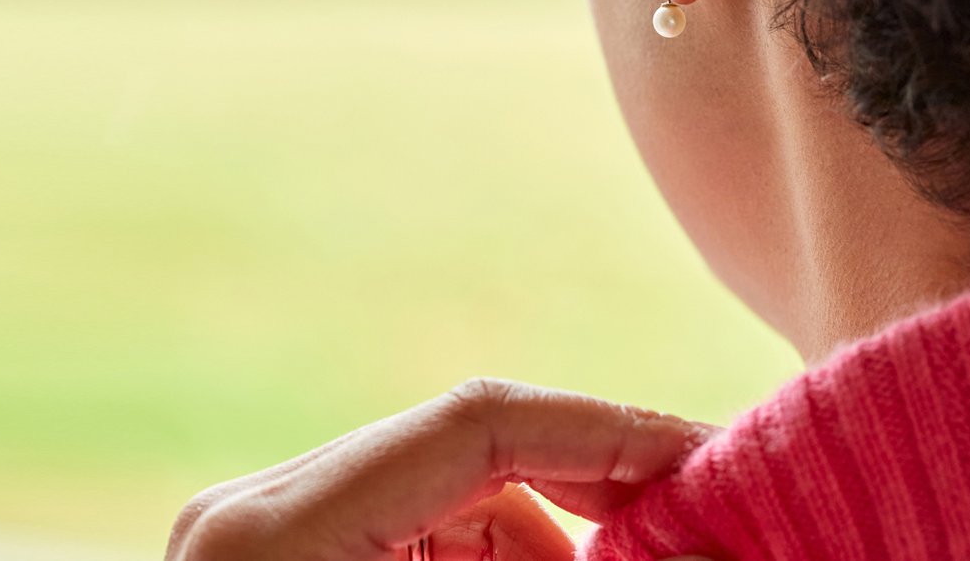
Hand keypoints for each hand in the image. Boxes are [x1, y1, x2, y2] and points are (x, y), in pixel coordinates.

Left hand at [164, 377, 719, 560]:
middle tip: (703, 526)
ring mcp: (255, 537)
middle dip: (599, 497)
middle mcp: (252, 512)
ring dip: (553, 548)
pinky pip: (413, 541)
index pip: (478, 421)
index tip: (716, 463)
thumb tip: (688, 542)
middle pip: (470, 456)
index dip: (616, 431)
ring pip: (451, 504)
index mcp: (274, 530)